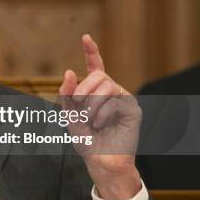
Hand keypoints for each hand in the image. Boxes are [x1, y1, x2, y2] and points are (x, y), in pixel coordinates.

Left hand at [59, 34, 142, 199]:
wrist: (99, 161)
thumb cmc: (85, 139)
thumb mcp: (69, 115)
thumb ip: (67, 94)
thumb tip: (70, 71)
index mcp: (95, 90)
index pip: (95, 66)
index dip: (91, 51)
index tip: (85, 37)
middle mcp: (111, 91)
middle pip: (97, 75)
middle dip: (82, 90)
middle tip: (78, 107)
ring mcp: (123, 99)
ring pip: (105, 86)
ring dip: (91, 104)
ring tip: (90, 120)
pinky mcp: (132, 110)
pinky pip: (114, 101)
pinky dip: (101, 114)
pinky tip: (100, 125)